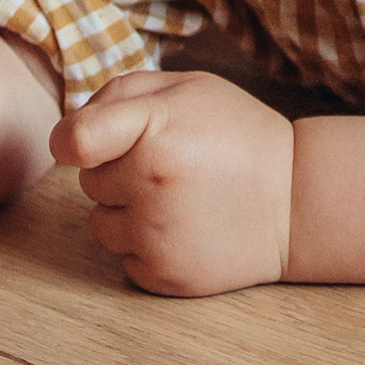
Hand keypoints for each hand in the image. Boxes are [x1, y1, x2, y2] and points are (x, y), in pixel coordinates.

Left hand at [52, 70, 293, 296]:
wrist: (296, 201)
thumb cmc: (236, 134)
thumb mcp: (189, 87)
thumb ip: (123, 93)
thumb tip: (70, 128)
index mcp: (155, 129)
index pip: (74, 140)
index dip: (69, 140)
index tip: (80, 143)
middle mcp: (151, 182)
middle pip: (88, 181)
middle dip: (117, 171)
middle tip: (168, 165)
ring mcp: (156, 234)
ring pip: (100, 225)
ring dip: (126, 212)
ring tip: (177, 199)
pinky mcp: (163, 276)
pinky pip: (123, 259)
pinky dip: (144, 247)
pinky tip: (184, 229)